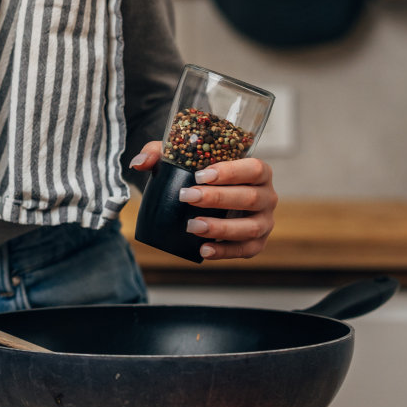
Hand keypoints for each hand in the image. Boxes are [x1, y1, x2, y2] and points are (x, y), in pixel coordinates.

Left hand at [128, 142, 278, 260]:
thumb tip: (139, 163)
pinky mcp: (257, 243)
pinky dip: (224, 252)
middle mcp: (267, 196)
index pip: (254, 168)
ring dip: (220, 228)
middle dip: (217, 199)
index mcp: (258, 172)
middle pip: (250, 198)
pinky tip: (203, 250)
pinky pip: (245, 250)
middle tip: (186, 197)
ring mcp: (264, 222)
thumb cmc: (199, 175)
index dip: (230, 171)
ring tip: (191, 226)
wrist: (208, 197)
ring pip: (250, 227)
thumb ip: (158, 154)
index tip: (200, 175)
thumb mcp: (180, 159)